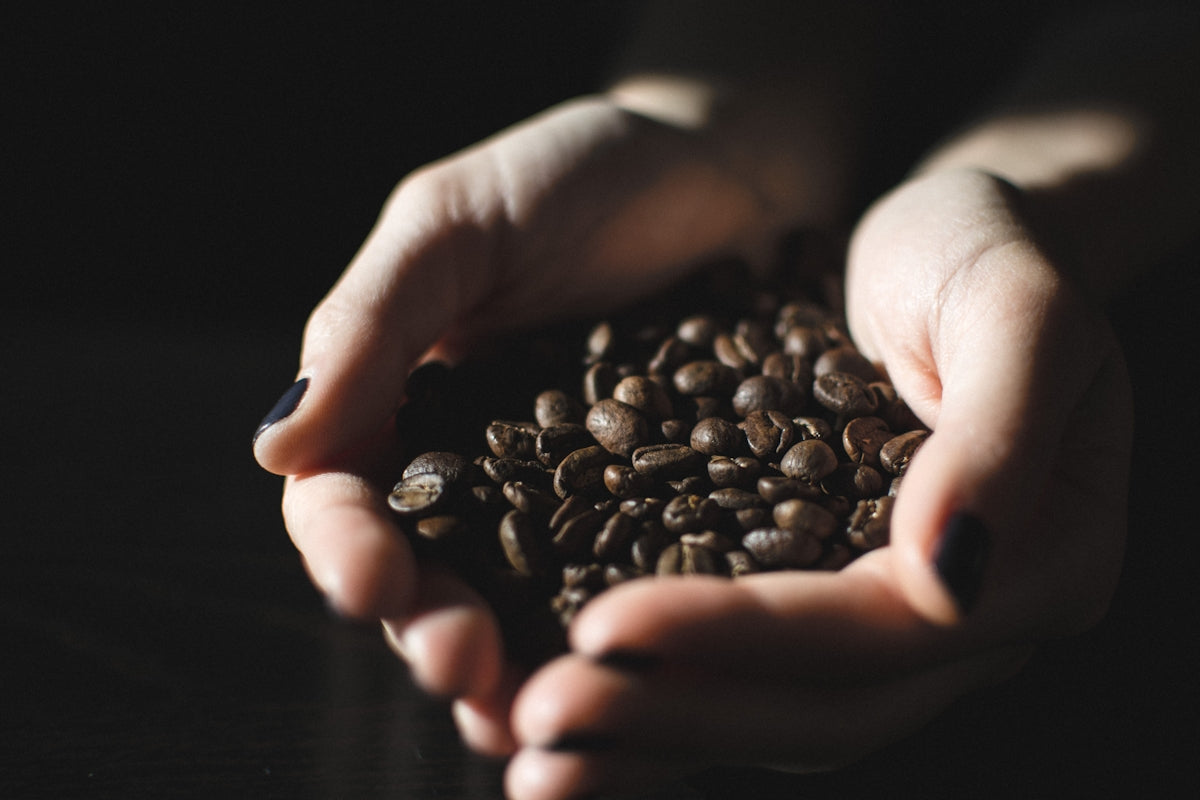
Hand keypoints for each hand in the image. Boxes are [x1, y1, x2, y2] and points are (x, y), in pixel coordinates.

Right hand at [252, 91, 840, 753]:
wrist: (727, 165)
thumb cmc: (581, 174)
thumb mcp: (457, 225)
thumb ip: (369, 323)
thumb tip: (275, 445)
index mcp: (405, 406)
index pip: (345, 498)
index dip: (346, 548)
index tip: (371, 582)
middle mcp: (481, 471)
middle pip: (431, 577)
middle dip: (431, 631)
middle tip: (461, 669)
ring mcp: (576, 502)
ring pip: (525, 609)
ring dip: (518, 669)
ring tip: (534, 719)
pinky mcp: (668, 516)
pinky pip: (633, 590)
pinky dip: (622, 641)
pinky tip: (634, 680)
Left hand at [499, 169, 1131, 798]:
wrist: (953, 245)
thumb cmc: (983, 251)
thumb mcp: (1014, 308)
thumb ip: (998, 438)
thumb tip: (948, 582)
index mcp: (1041, 563)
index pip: (875, 632)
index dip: (741, 639)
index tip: (601, 628)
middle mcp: (968, 619)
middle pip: (820, 707)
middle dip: (674, 714)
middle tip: (539, 717)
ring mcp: (896, 622)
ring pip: (777, 713)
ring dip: (653, 734)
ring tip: (532, 746)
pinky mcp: (828, 598)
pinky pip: (747, 671)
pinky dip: (664, 694)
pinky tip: (578, 702)